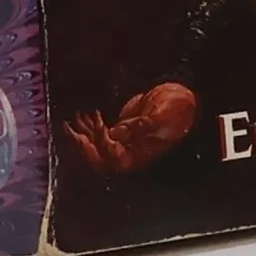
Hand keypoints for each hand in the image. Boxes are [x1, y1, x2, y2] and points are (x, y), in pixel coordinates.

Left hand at [63, 81, 199, 173]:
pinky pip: (101, 133)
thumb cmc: (176, 108)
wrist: (183, 97)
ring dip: (83, 134)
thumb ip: (140, 125)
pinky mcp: (122, 128)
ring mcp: (124, 140)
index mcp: (140, 154)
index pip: (113, 158)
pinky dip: (90, 125)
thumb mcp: (161, 114)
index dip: (103, 144)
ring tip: (73, 121)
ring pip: (97, 146)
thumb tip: (116, 133)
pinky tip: (84, 115)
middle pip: (99, 158)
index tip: (101, 124)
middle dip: (83, 146)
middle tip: (72, 130)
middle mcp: (129, 151)